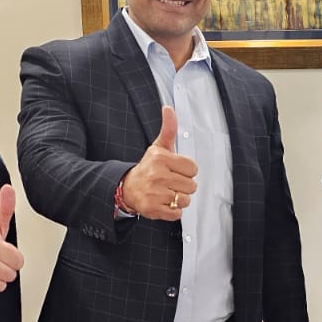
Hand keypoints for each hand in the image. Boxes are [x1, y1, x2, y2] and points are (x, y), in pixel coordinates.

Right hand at [119, 105, 197, 220]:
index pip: (193, 168)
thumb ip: (168, 129)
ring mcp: (155, 193)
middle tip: (171, 182)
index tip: (176, 170)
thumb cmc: (148, 167)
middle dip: (184, 186)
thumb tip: (168, 108)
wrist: (128, 187)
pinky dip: (173, 211)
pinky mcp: (153, 209)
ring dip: (179, 199)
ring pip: (185, 200)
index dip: (187, 171)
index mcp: (161, 159)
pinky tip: (163, 202)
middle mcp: (157, 175)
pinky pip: (177, 213)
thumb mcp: (158, 147)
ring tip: (167, 192)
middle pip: (191, 186)